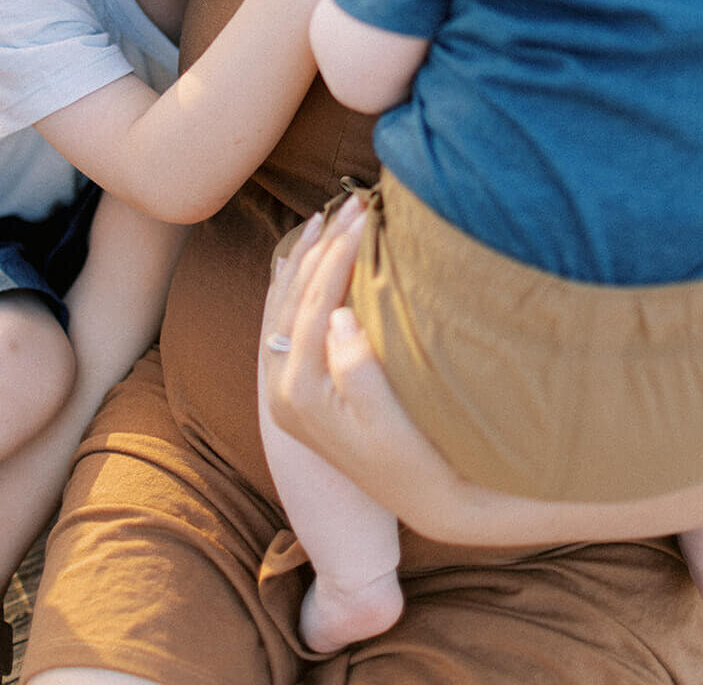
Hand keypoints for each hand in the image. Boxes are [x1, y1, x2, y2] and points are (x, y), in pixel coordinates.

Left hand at [261, 197, 457, 523]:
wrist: (421, 499)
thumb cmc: (417, 457)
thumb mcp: (390, 420)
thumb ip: (359, 369)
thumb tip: (338, 315)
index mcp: (300, 395)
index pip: (314, 305)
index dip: (339, 256)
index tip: (364, 216)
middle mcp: (282, 390)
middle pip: (295, 298)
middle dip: (323, 246)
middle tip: (353, 203)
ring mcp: (285, 387)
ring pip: (285, 304)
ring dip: (307, 257)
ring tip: (327, 214)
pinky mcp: (296, 385)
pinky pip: (284, 319)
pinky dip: (293, 282)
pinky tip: (301, 255)